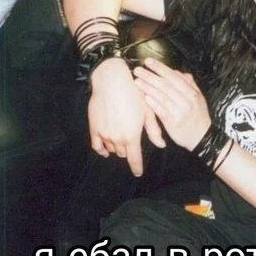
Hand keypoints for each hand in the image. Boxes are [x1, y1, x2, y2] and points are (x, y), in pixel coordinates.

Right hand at [89, 58, 165, 175]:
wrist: (111, 82)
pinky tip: (106, 150)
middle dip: (129, 151)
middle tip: (133, 141)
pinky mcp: (94, 129)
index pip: (134, 159)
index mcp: (132, 136)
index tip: (138, 173)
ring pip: (112, 149)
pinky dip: (102, 150)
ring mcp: (104, 134)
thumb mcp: (148, 111)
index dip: (137, 168)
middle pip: (124, 153)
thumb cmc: (134, 95)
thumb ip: (154, 131)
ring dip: (118, 147)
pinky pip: (97, 146)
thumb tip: (161, 145)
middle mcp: (117, 138)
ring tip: (122, 136)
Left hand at [133, 58, 210, 151]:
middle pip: (166, 85)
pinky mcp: (173, 123)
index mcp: (192, 93)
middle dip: (151, 76)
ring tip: (137, 81)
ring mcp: (180, 112)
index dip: (161, 68)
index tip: (149, 61)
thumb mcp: (199, 98)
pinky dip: (153, 103)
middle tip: (138, 69)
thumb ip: (189, 84)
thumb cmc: (198, 117)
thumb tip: (178, 72)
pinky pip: (161, 111)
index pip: (174, 77)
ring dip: (149, 88)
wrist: (203, 138)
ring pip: (162, 97)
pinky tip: (144, 97)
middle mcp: (187, 101)